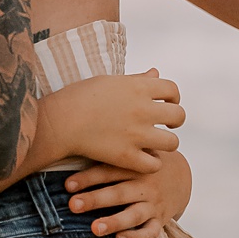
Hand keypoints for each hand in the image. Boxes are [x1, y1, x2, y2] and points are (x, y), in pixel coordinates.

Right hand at [31, 71, 182, 173]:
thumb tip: (156, 73)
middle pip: (179, 116)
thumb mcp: (110, 81)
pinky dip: (151, 163)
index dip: (173, 98)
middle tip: (165, 127)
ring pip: (172, 142)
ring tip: (155, 144)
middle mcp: (143, 109)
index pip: (173, 90)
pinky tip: (142, 159)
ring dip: (166, 144)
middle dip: (174, 121)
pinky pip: (154, 164)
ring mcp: (137, 134)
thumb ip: (137, 79)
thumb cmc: (79, 97)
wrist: (59, 121)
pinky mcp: (127, 156)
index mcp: (139, 87)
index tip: (166, 104)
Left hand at [65, 152, 193, 237]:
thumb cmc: (145, 163)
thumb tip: (70, 145)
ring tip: (95, 228)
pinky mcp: (160, 220)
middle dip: (96, 200)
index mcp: (135, 166)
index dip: (88, 178)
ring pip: (134, 214)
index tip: (67, 185)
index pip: (109, 171)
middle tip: (73, 205)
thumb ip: (110, 152)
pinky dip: (136, 237)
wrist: (182, 175)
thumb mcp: (134, 152)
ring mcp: (154, 203)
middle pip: (119, 193)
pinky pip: (150, 232)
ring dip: (114, 221)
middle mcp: (145, 185)